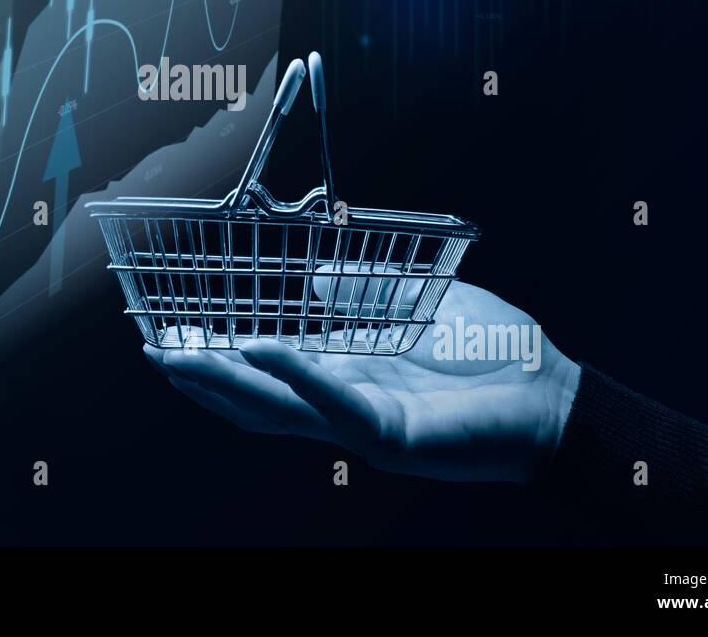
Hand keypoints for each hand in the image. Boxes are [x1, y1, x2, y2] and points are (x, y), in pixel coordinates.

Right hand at [144, 279, 580, 482]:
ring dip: (224, 380)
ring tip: (176, 355)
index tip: (174, 330)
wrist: (555, 394)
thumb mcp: (418, 303)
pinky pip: (331, 401)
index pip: (269, 370)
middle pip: (256, 396)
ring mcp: (362, 423)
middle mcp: (344, 403)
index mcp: (348, 373)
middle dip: (201, 375)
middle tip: (152, 348)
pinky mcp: (390, 433)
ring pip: (277, 406)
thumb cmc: (497, 352)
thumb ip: (366, 289)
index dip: (220, 354)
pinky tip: (257, 349)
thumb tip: (317, 273)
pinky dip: (292, 374)